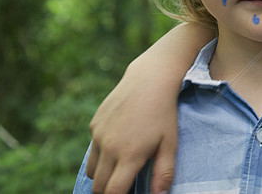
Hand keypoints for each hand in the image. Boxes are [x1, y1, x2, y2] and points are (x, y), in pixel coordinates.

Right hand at [86, 59, 178, 193]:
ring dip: (101, 176)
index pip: (112, 192)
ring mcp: (98, 135)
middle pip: (98, 186)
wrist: (150, 79)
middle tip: (120, 187)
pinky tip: (118, 143)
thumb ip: (164, 173)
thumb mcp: (170, 143)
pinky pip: (93, 149)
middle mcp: (109, 147)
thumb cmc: (165, 113)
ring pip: (91, 170)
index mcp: (129, 155)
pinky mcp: (94, 124)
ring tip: (119, 170)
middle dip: (107, 191)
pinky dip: (101, 155)